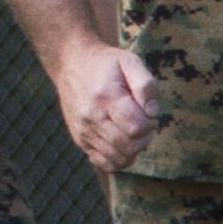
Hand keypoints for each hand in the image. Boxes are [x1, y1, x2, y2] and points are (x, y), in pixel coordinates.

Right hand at [54, 39, 159, 174]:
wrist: (70, 63)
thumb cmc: (106, 63)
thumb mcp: (129, 61)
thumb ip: (146, 85)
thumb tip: (152, 112)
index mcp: (106, 97)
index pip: (136, 128)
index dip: (150, 124)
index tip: (149, 114)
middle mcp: (91, 117)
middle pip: (128, 146)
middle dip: (145, 138)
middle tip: (144, 124)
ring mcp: (83, 130)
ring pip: (117, 158)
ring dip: (134, 150)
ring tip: (133, 133)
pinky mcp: (80, 139)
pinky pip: (103, 162)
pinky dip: (118, 160)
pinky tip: (122, 145)